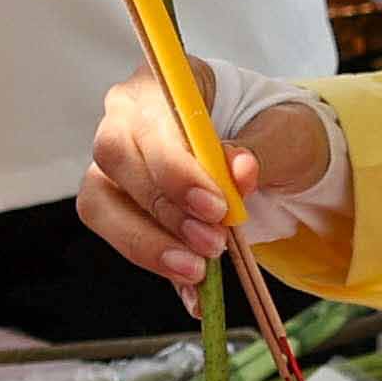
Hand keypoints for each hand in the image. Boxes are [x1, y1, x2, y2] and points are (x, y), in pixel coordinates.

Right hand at [77, 72, 330, 287]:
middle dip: (163, 210)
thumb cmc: (268, 131)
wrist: (269, 156)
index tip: (216, 206)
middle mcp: (126, 119)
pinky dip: (160, 269)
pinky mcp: (122, 209)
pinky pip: (124, 241)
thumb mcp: (281, 132)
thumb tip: (239, 169)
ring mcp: (118, 166)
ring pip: (100, 205)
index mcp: (163, 84)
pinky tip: (195, 296)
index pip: (146, 121)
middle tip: (213, 245)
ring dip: (147, 243)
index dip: (173, 168)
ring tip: (198, 272)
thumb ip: (260, 147)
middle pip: (114, 161)